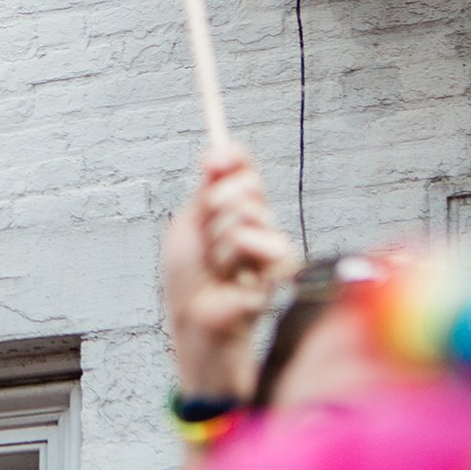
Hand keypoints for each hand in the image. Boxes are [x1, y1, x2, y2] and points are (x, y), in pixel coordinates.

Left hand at [161, 142, 299, 400]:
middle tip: (206, 239)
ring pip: (247, 212)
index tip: (212, 161)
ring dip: (218, 241)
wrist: (195, 321)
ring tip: (216, 266)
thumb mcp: (189, 228)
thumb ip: (206, 191)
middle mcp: (257, 220)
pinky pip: (255, 240)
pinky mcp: (282, 267)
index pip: (243, 166)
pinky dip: (232, 258)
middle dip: (214, 208)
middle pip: (248, 183)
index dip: (231, 157)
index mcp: (231, 206)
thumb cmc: (189, 280)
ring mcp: (272, 243)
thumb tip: (218, 148)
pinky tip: (233, 278)